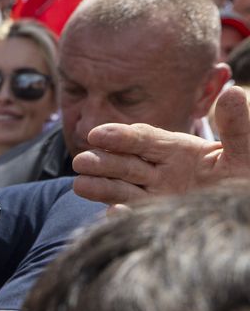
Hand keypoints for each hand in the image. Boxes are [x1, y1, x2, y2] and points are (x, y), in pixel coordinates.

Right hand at [73, 85, 249, 204]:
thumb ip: (237, 127)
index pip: (142, 139)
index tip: (98, 134)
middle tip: (81, 161)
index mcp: (177, 151)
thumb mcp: (244, 153)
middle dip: (102, 161)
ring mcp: (156, 197)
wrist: (242, 219)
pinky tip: (114, 211)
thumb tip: (233, 91)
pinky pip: (135, 215)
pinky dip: (123, 215)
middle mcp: (161, 173)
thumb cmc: (245, 181)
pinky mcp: (155, 219)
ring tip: (79, 185)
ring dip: (100, 187)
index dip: (120, 136)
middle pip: (125, 163)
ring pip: (121, 188)